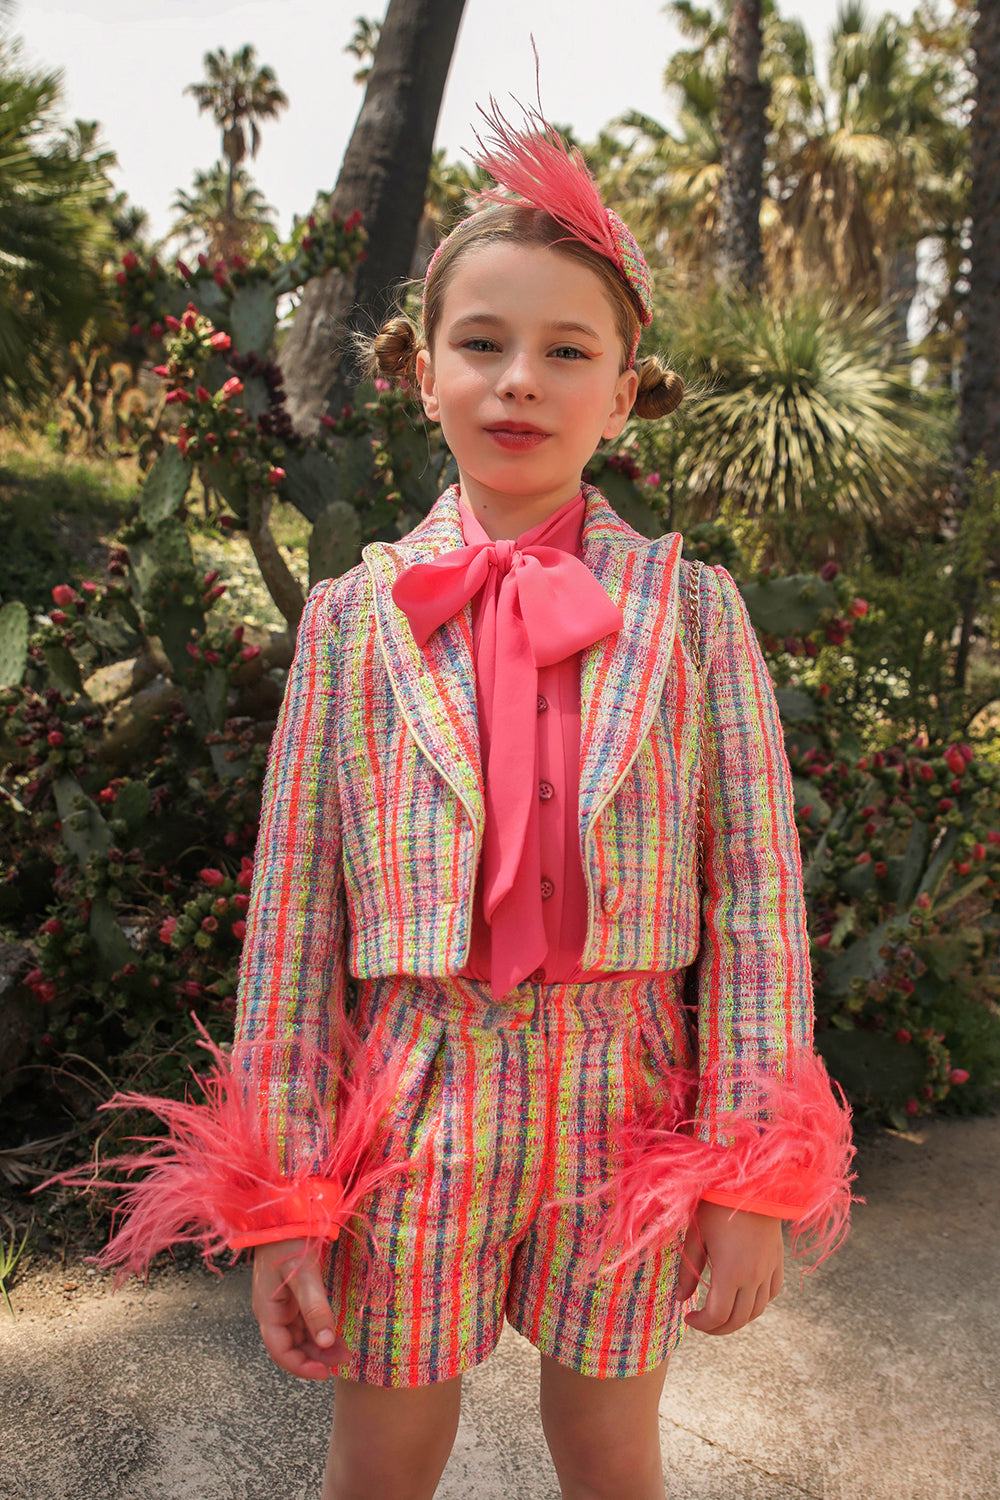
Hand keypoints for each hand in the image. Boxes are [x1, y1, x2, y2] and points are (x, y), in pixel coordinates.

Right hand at [251, 1238, 349, 1379]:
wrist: (285, 1211)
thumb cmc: (289, 1239)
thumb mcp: (304, 1275)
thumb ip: (315, 1308)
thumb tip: (327, 1342)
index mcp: (268, 1310)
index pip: (281, 1351)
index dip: (302, 1366)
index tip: (325, 1373)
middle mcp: (273, 1310)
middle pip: (292, 1346)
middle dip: (316, 1356)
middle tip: (344, 1360)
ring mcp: (282, 1302)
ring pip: (300, 1334)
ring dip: (320, 1345)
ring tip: (344, 1351)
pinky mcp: (293, 1292)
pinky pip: (305, 1320)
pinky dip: (319, 1329)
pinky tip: (335, 1332)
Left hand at [677, 1201, 783, 1335]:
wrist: (749, 1183)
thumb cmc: (716, 1206)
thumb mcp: (695, 1238)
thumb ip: (688, 1272)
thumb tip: (680, 1298)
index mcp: (730, 1273)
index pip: (718, 1316)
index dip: (701, 1324)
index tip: (688, 1318)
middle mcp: (753, 1277)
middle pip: (738, 1320)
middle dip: (717, 1328)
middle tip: (702, 1322)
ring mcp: (768, 1270)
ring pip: (757, 1310)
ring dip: (738, 1318)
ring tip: (721, 1313)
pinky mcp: (778, 1260)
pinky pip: (772, 1292)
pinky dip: (758, 1302)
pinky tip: (745, 1297)